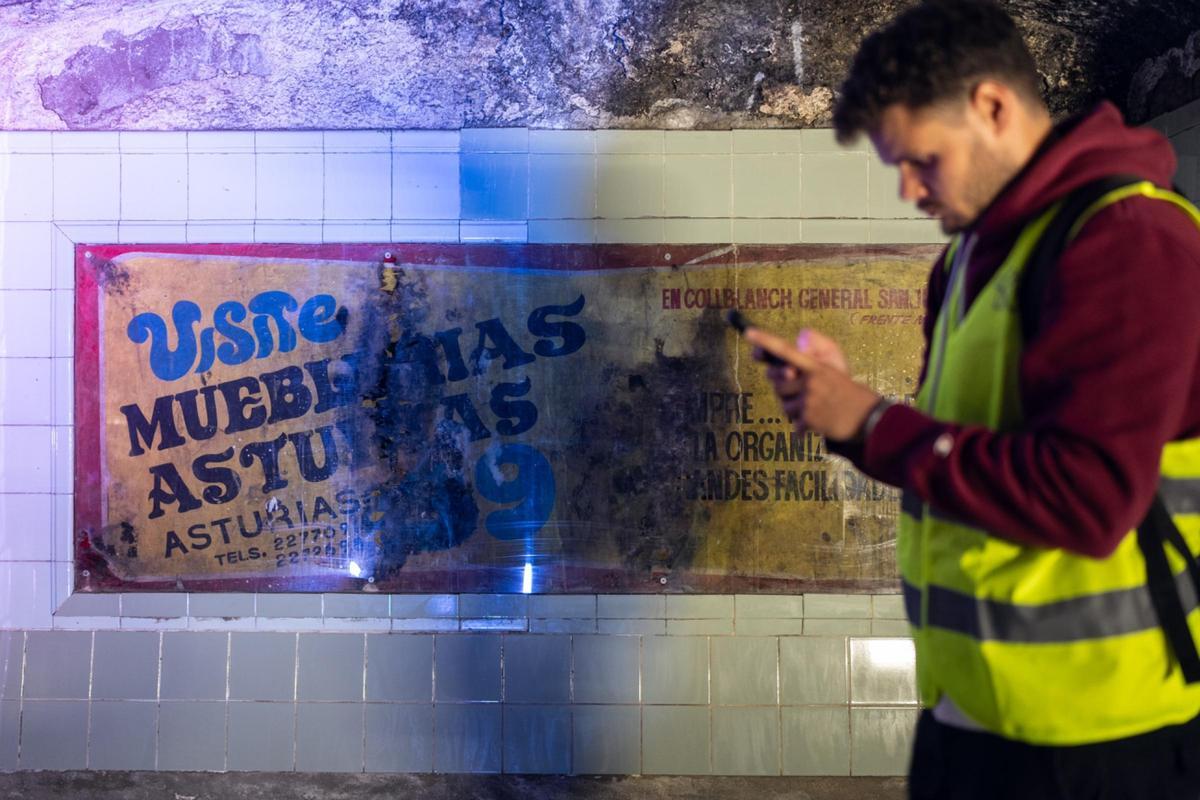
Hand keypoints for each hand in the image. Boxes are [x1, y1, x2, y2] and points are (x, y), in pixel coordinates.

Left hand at [744, 326, 880, 441]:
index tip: (749, 333)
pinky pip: (792, 421)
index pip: (787, 350)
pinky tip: (817, 421)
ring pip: (783, 403)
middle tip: (804, 391)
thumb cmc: (846, 390)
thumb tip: (793, 348)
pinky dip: (801, 424)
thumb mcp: (835, 365)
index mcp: (816, 365)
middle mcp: (810, 381)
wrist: (866, 417)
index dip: (766, 341)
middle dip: (785, 387)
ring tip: (815, 406)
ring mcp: (809, 400)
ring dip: (794, 407)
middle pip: (777, 383)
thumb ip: (814, 352)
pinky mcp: (808, 419)